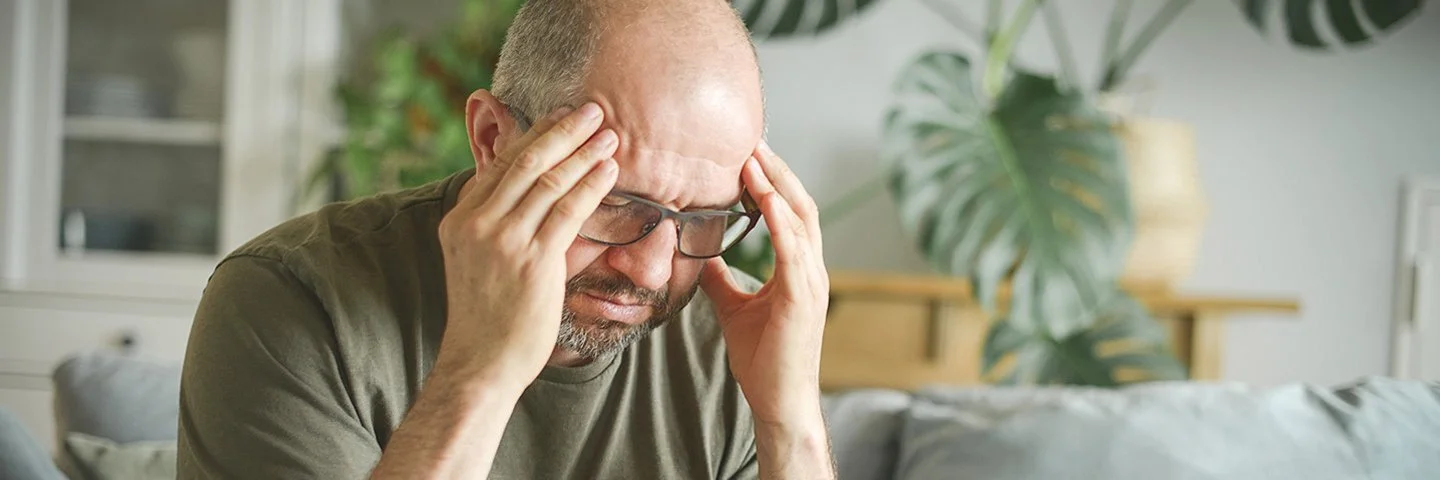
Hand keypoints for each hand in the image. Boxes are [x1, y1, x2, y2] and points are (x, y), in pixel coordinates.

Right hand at [435, 102, 618, 393]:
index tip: (560, 116)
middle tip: (593, 110)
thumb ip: (493, 224)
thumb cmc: (487, 315)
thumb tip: (525, 193)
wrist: (481, 363)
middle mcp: (477, 223)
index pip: (500, 164)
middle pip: (526, 161)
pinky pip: (568, 210)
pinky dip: (591, 185)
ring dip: (584, 153)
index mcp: (459, 219)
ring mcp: (503, 240)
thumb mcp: (475, 259)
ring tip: (610, 135)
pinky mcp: (533, 260)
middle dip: (563, 130)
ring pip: (549, 181)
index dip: (534, 135)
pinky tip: (609, 171)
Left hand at [700, 141, 828, 424]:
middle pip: (799, 205)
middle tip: (753, 140)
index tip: (749, 154)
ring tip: (754, 157)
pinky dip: (779, 218)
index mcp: (798, 269)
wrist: (779, 401)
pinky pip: (793, 248)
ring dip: (776, 185)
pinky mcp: (802, 297)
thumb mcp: (733, 308)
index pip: (789, 212)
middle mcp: (811, 269)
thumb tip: (698, 254)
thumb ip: (721, 278)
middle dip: (777, 171)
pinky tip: (761, 196)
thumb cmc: (763, 360)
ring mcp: (811, 282)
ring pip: (799, 219)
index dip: (772, 182)